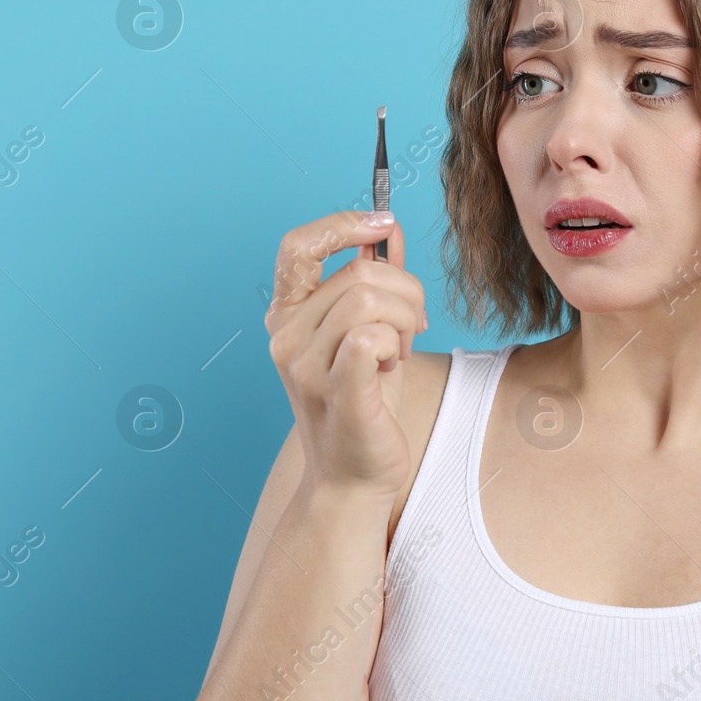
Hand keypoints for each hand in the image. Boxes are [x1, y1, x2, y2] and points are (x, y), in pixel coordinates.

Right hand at [264, 210, 427, 500]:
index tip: (382, 224)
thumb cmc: (364, 400)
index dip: (341, 224)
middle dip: (405, 290)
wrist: (354, 475)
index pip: (297, 246)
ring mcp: (305, 367)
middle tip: (414, 324)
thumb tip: (389, 231)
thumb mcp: (373, 331)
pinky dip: (395, 342)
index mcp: (287, 314)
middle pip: (358, 273)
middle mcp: (286, 337)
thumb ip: (377, 280)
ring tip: (401, 349)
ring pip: (369, 300)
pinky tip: (392, 363)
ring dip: (405, 319)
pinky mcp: (335, 392)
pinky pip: (369, 337)